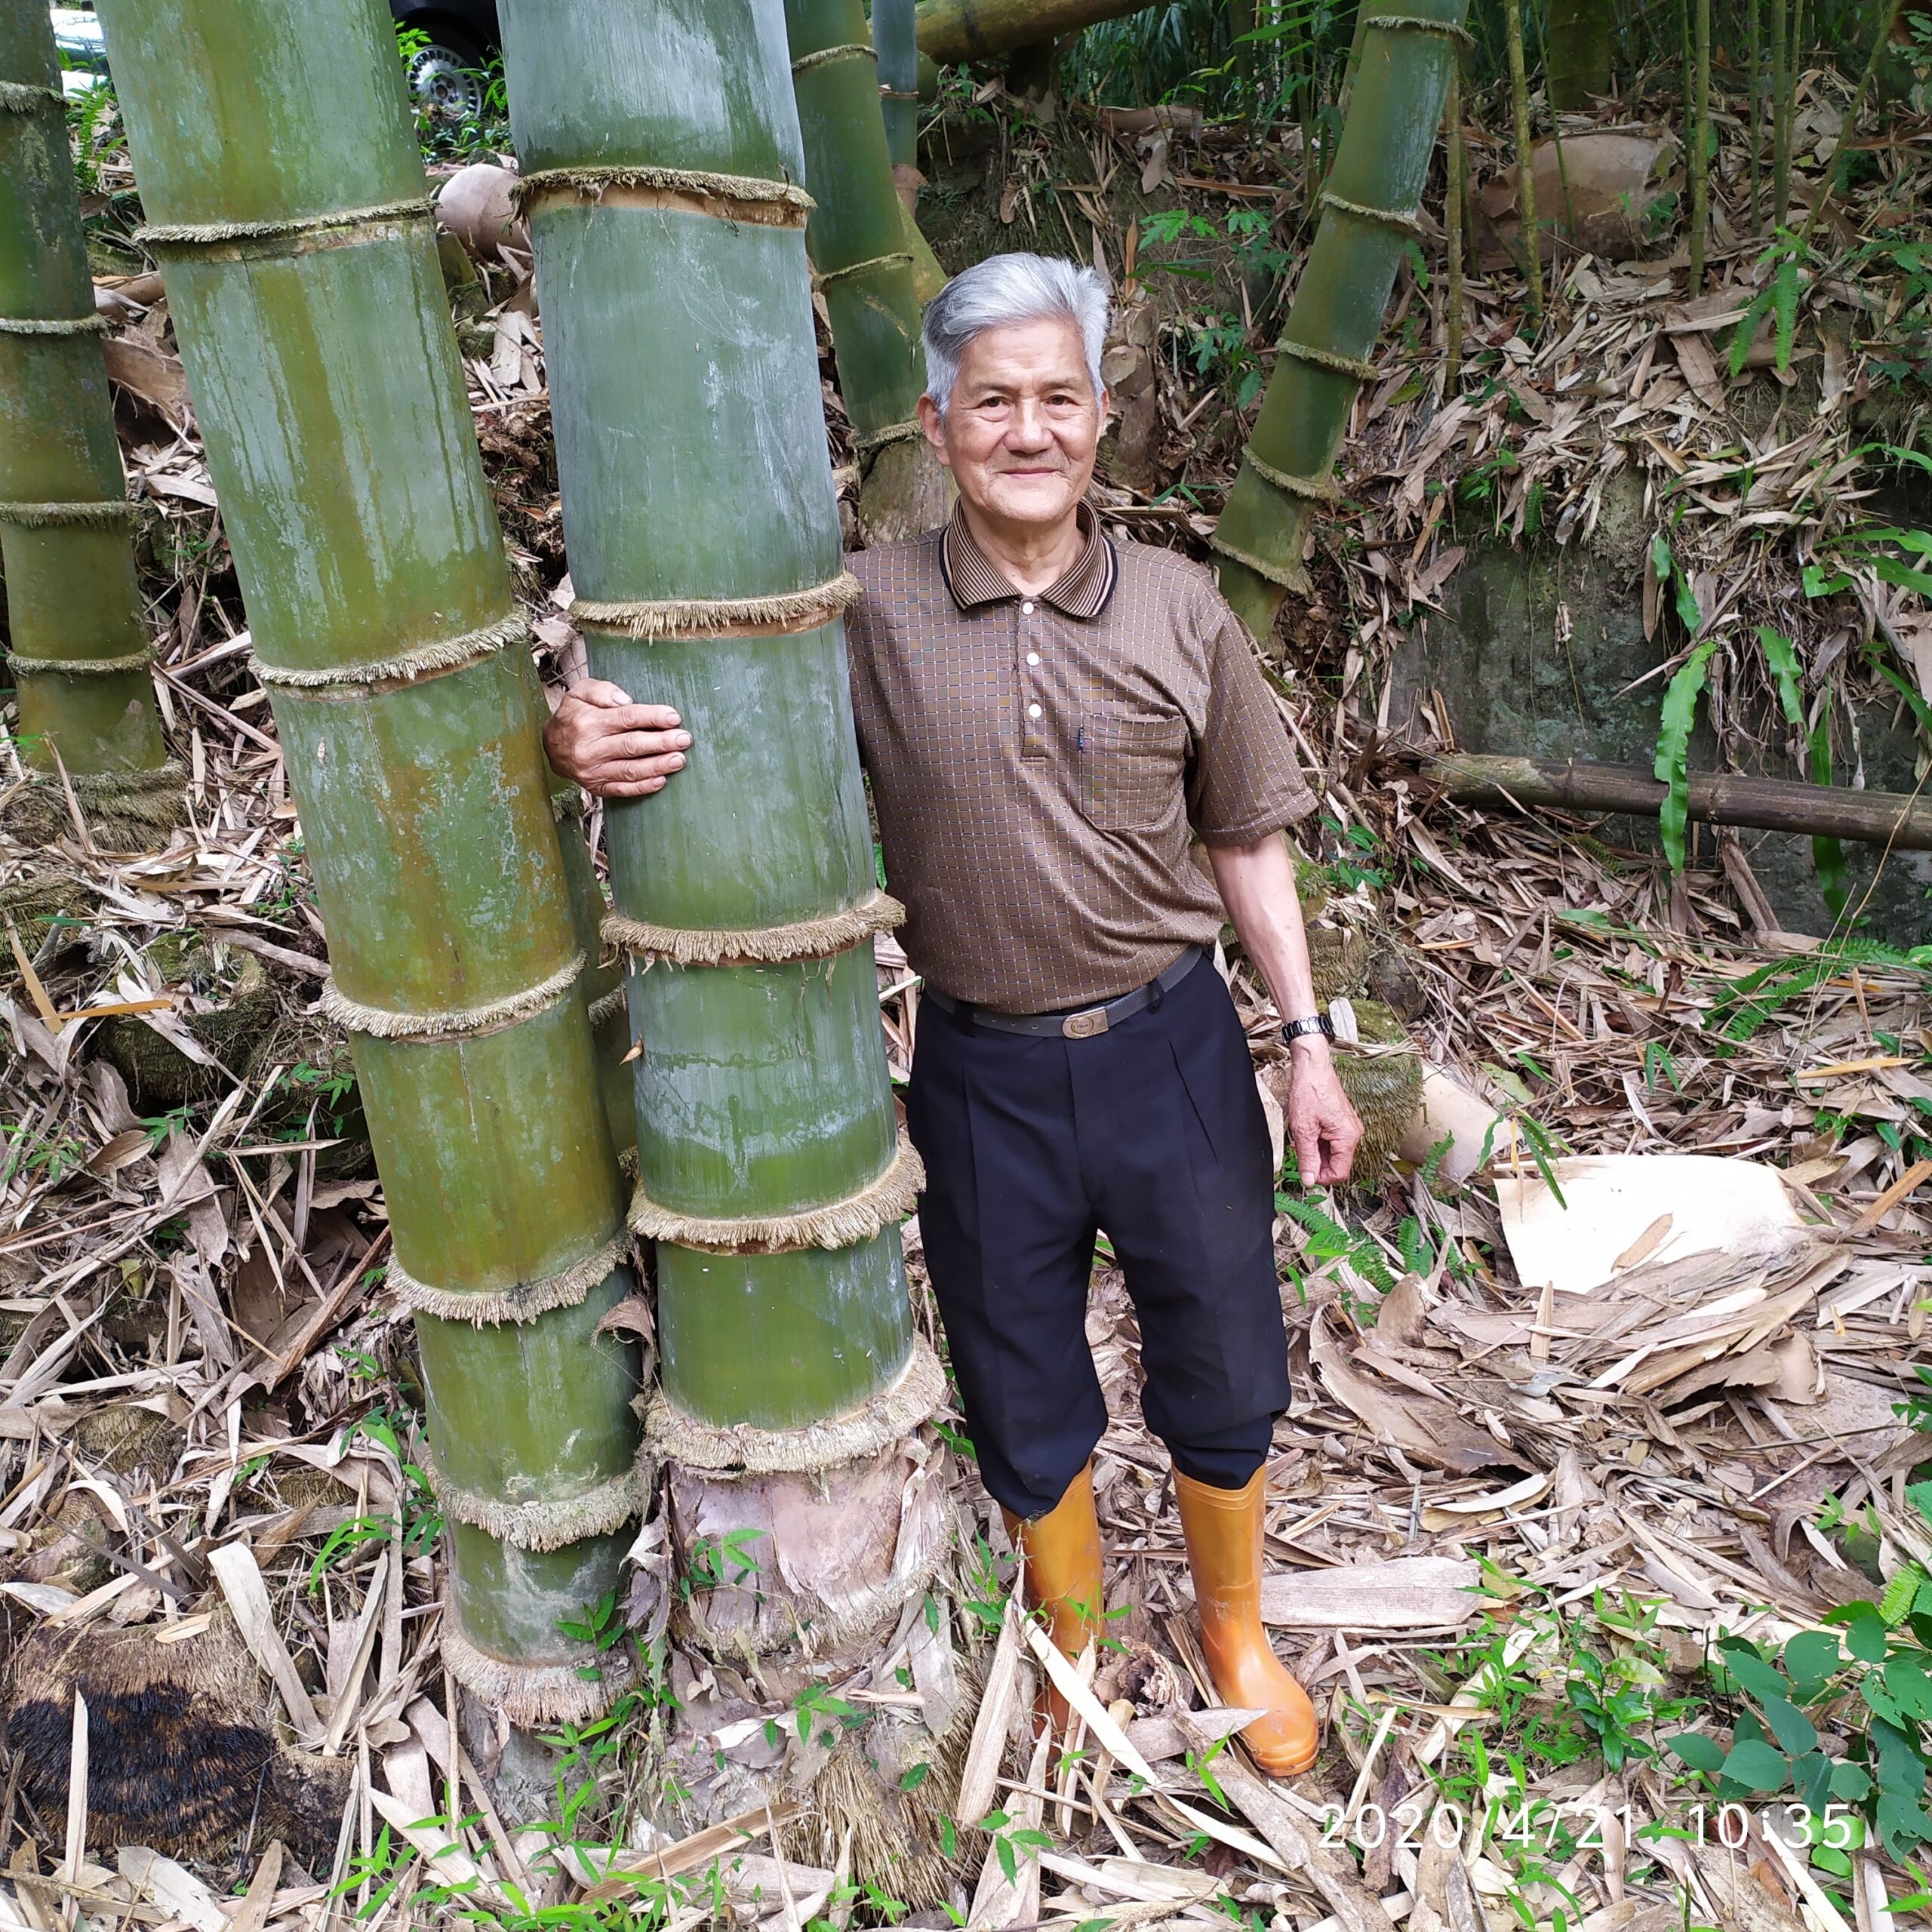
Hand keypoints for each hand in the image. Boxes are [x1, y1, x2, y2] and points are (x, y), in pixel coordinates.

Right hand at [544, 680, 690, 798]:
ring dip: (657, 766)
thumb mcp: (580, 693)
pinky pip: (622, 789)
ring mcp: (593, 771)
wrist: (551, 746)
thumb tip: (625, 700)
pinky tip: (661, 780)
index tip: (673, 717)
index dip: (652, 717)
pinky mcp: (596, 787)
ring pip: (630, 770)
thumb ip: (602, 691)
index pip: (626, 718)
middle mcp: (590, 749)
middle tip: (684, 739)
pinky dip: (643, 787)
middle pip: (631, 746)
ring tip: (679, 760)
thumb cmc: (573, 715)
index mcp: (588, 722)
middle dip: (661, 742)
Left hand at [1283, 1037, 1361, 1186]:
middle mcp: (1353, 1133)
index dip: (1321, 1177)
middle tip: (1299, 1152)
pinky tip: (1306, 1132)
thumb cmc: (1310, 1091)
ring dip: (1315, 1151)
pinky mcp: (1341, 1121)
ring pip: (1332, 1152)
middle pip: (1337, 1163)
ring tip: (1301, 1138)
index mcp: (1348, 1137)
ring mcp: (1348, 1127)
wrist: (1312, 1067)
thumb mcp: (1303, 1129)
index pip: (1340, 1172)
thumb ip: (1307, 1157)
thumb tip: (1309, 1179)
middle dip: (1316, 1162)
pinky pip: (1331, 1140)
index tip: (1306, 1173)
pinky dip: (1317, 1141)